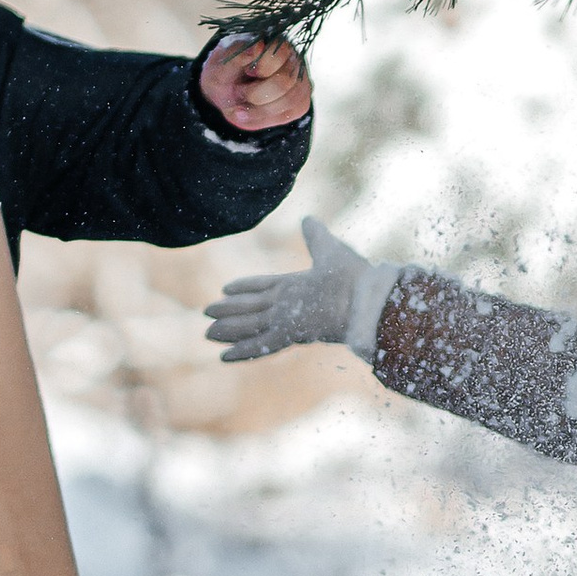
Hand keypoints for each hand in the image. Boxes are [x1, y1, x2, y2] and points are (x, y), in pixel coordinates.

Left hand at [199, 33, 312, 134]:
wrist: (227, 94)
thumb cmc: (224, 75)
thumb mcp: (220, 66)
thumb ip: (237, 55)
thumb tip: (259, 45)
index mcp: (273, 41)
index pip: (280, 54)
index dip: (261, 68)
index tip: (246, 72)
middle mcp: (292, 58)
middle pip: (285, 82)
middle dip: (256, 94)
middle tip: (240, 92)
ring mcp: (300, 80)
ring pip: (289, 101)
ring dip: (259, 109)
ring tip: (242, 106)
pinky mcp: (300, 101)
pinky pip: (289, 114)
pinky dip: (265, 117)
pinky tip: (252, 113)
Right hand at [206, 217, 372, 361]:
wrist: (369, 297)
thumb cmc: (354, 275)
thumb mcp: (329, 250)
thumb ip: (316, 236)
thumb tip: (308, 218)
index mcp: (297, 287)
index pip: (265, 287)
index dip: (245, 288)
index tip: (225, 288)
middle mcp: (289, 306)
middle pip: (252, 309)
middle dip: (230, 312)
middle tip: (207, 314)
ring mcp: (288, 320)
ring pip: (251, 326)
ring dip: (229, 331)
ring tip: (208, 333)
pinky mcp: (291, 333)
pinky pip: (261, 344)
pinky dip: (242, 351)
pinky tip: (224, 357)